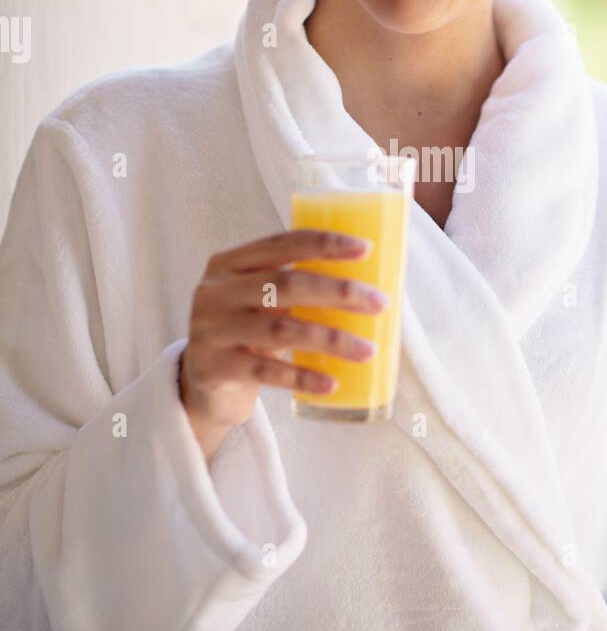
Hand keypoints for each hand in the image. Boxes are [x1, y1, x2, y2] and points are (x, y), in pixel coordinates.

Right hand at [178, 229, 389, 462]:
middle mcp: (215, 291)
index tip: (365, 248)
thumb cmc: (247, 335)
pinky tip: (331, 383)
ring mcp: (211, 330)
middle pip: (285, 284)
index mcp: (229, 263)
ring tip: (367, 350)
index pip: (280, 244)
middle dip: (339, 292)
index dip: (324, 244)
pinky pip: (267, 371)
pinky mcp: (213, 368)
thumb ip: (294, 287)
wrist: (203, 386)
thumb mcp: (261, 303)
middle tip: (379, 303)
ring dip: (331, 339)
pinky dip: (303, 377)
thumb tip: (367, 286)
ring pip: (281, 329)